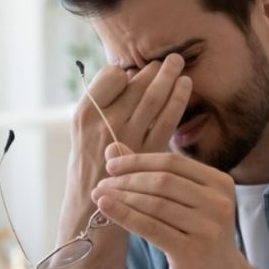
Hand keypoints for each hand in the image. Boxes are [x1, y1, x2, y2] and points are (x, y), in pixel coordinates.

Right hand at [66, 54, 192, 208]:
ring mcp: (127, 137)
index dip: (125, 72)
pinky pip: (167, 119)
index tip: (133, 74)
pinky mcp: (148, 152)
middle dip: (155, 69)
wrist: (91, 210)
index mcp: (84, 113)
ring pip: (154, 98)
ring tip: (179, 64)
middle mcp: (105, 123)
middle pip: (136, 84)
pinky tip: (185, 87)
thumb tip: (130, 78)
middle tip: (170, 58)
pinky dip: (178, 99)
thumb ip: (102, 108)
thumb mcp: (83, 134)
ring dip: (170, 77)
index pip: (111, 76)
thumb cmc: (88, 168)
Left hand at [91, 150, 251, 268]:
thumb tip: (113, 147)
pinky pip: (150, 227)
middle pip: (162, 181)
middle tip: (102, 183)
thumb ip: (152, 174)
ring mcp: (208, 228)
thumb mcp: (183, 204)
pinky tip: (105, 207)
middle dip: (127, 180)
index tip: (111, 164)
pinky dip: (124, 214)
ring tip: (99, 195)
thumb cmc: (198, 238)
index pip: (172, 162)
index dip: (138, 160)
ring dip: (122, 197)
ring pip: (154, 204)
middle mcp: (218, 203)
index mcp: (220, 183)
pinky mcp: (193, 251)